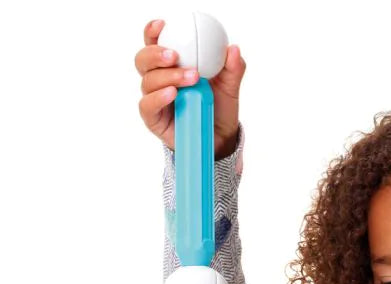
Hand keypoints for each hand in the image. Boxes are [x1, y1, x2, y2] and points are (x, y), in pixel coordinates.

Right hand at [134, 18, 246, 159]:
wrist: (220, 139)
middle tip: (174, 56)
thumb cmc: (218, 109)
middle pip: (143, 60)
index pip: (154, 44)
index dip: (153, 33)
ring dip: (168, 76)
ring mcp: (154, 99)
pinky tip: (173, 93)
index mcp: (171, 66)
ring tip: (190, 78)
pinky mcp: (154, 119)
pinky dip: (159, 97)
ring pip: (147, 81)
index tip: (162, 25)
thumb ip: (232, 69)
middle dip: (156, 54)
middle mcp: (158, 80)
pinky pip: (147, 105)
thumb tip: (234, 49)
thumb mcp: (229, 87)